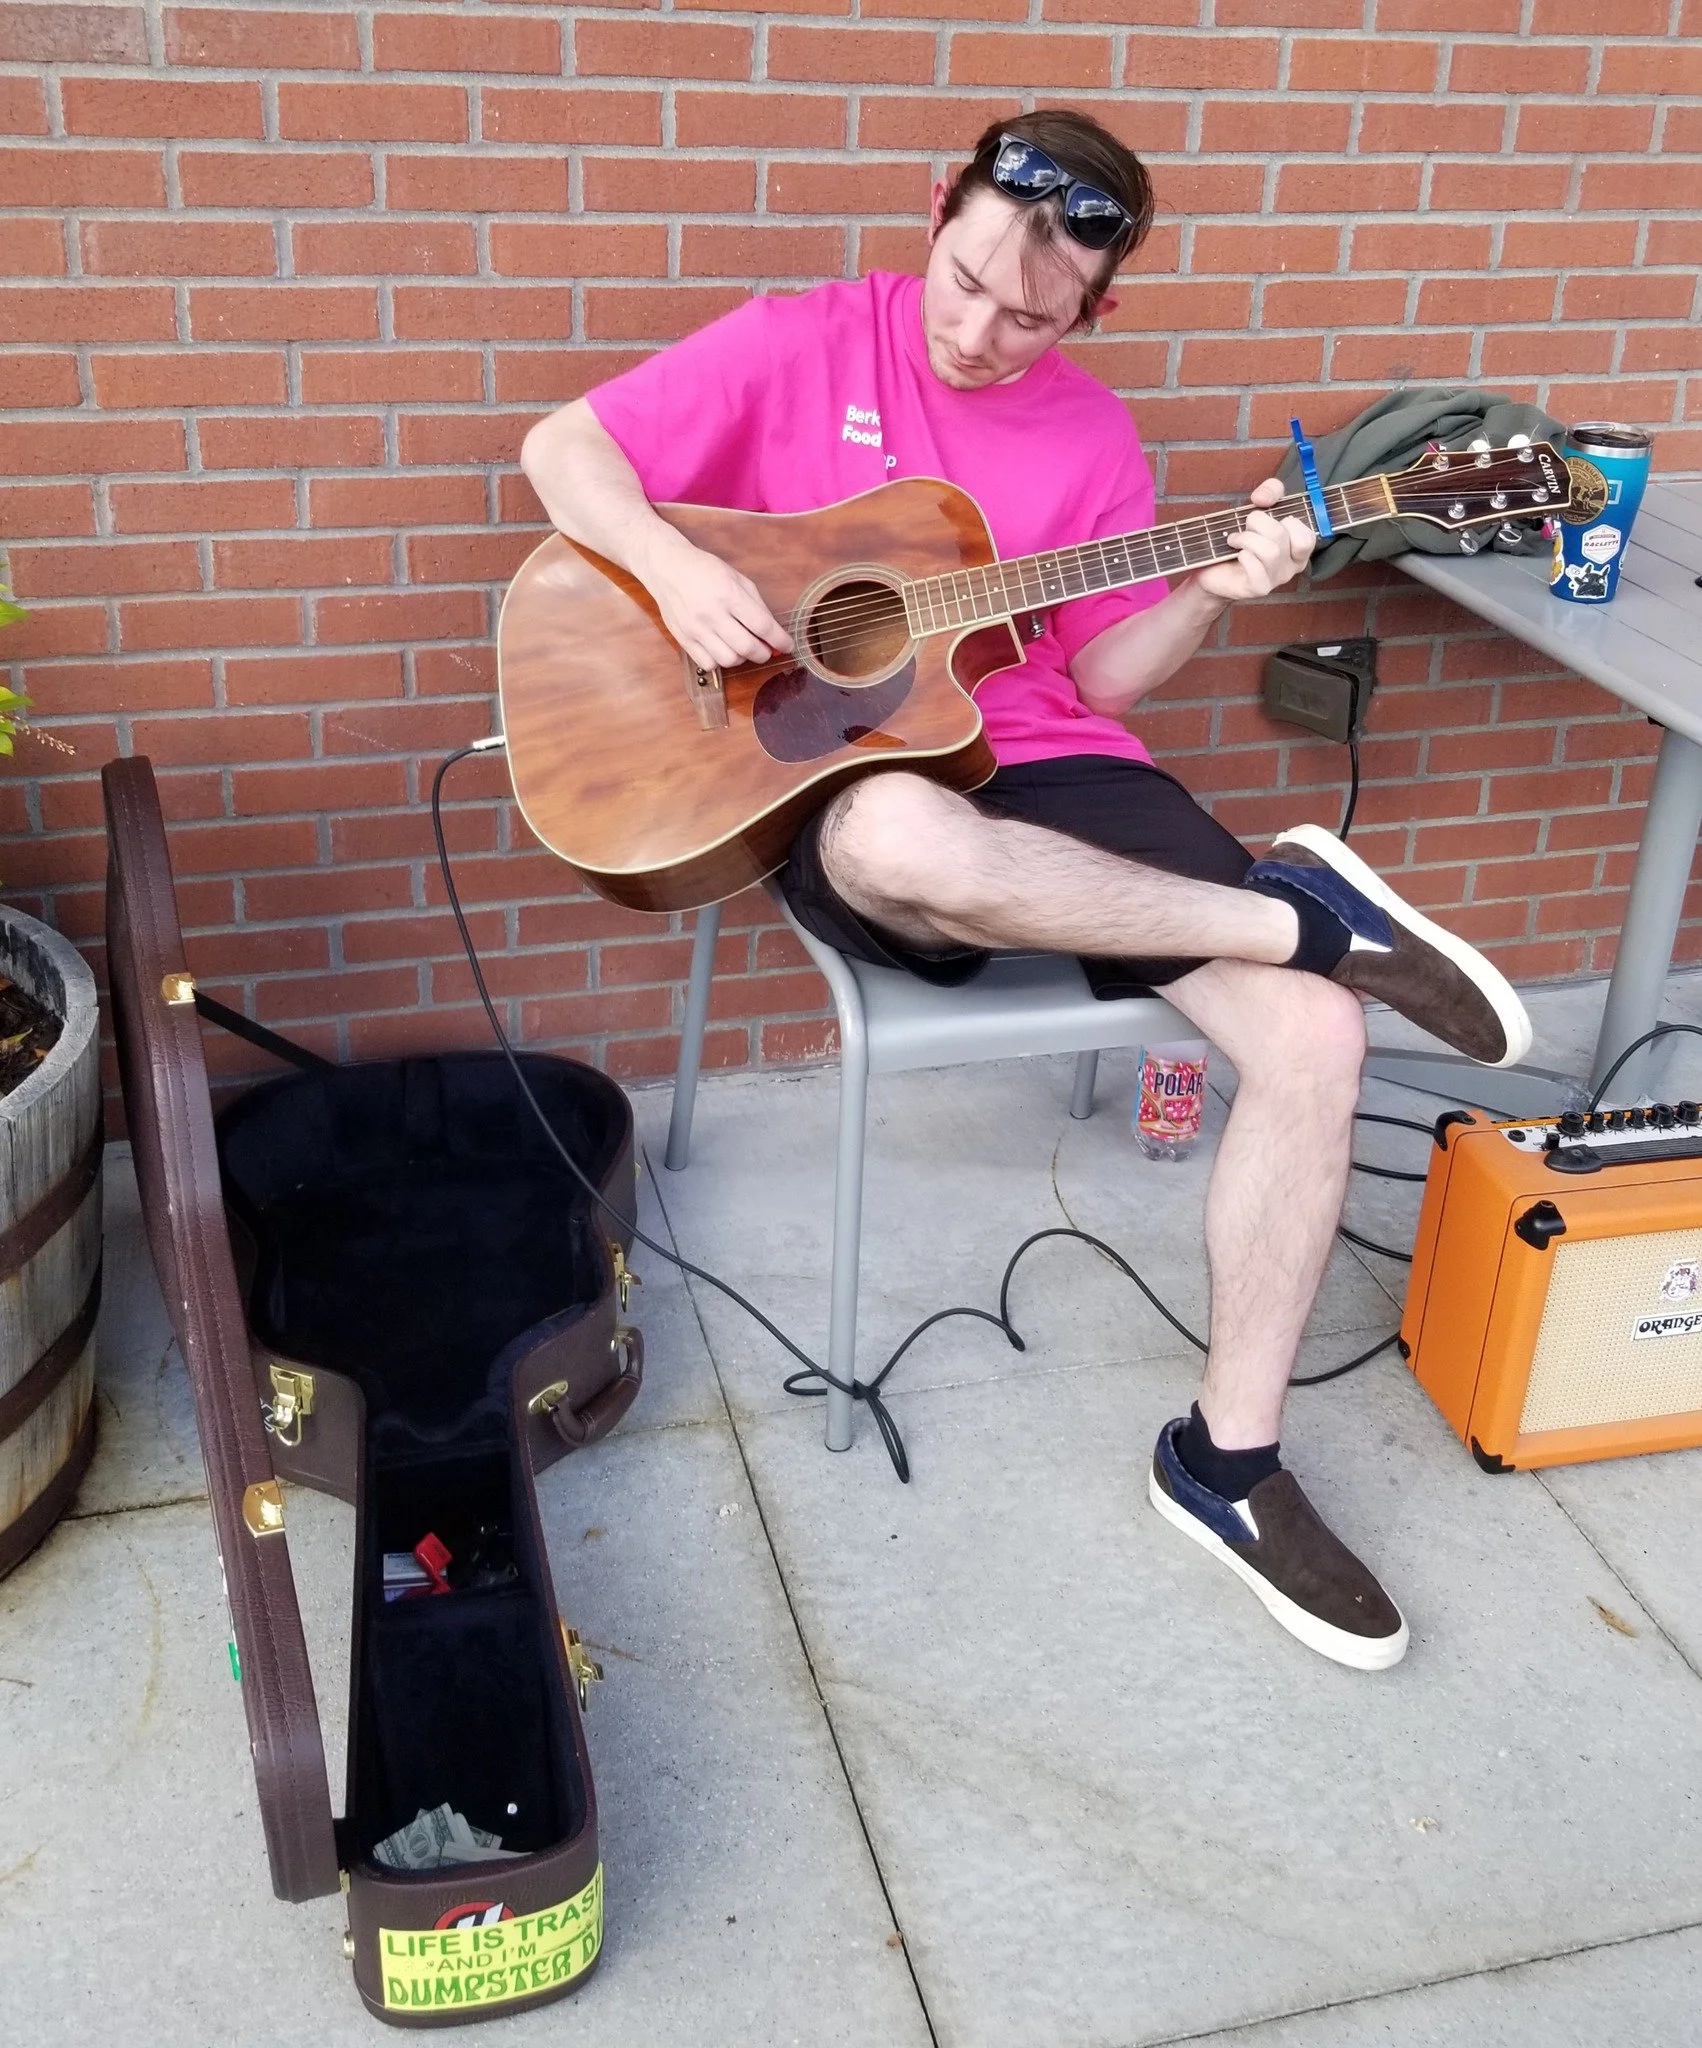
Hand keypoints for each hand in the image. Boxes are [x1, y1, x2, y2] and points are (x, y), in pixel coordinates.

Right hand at [641, 532, 791, 670]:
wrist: (667, 568)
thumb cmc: (705, 571)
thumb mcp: (737, 578)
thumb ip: (757, 606)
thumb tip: (774, 633)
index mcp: (729, 594)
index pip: (762, 626)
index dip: (780, 640)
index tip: (788, 646)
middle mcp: (712, 613)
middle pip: (747, 647)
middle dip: (764, 653)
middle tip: (766, 649)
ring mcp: (696, 628)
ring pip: (729, 660)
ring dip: (743, 658)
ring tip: (743, 648)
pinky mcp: (684, 639)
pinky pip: (708, 664)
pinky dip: (721, 662)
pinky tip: (722, 649)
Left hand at [1191, 475, 1316, 605]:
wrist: (1216, 569)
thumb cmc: (1243, 538)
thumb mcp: (1261, 507)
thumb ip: (1271, 491)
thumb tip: (1262, 499)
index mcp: (1298, 547)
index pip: (1307, 535)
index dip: (1287, 518)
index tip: (1268, 516)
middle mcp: (1292, 565)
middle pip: (1281, 535)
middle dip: (1258, 523)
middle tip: (1245, 527)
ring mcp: (1277, 579)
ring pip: (1270, 551)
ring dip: (1246, 539)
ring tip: (1234, 540)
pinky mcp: (1259, 588)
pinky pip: (1256, 568)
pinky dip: (1243, 555)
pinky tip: (1236, 554)